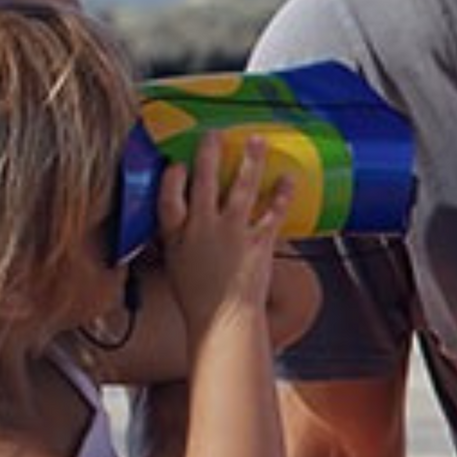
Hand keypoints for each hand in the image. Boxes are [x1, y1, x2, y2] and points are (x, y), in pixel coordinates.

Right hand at [160, 129, 301, 310]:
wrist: (224, 320)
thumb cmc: (198, 298)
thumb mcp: (176, 266)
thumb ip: (177, 239)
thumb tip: (178, 222)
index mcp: (176, 236)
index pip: (168, 198)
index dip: (172, 177)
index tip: (177, 162)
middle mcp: (203, 228)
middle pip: (203, 183)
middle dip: (209, 155)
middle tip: (214, 135)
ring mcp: (232, 232)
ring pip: (240, 188)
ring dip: (250, 162)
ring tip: (256, 141)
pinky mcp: (258, 241)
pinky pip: (271, 212)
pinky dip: (281, 194)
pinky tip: (288, 178)